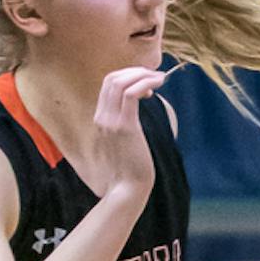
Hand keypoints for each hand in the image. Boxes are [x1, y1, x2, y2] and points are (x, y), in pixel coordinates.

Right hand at [76, 66, 166, 213]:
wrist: (126, 189)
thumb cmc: (129, 170)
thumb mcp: (123, 143)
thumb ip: (124, 126)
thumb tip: (136, 117)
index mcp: (100, 119)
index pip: (108, 85)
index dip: (127, 77)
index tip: (146, 83)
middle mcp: (102, 117)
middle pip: (111, 78)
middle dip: (134, 71)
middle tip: (154, 75)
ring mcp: (111, 121)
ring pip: (119, 82)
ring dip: (141, 75)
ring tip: (159, 78)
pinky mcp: (124, 126)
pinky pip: (131, 93)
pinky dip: (145, 84)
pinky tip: (157, 86)